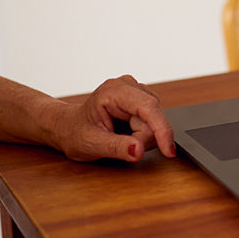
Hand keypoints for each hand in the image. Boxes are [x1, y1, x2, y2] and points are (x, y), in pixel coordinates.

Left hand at [50, 75, 175, 162]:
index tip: (168, 151)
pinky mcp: (142, 100)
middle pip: (154, 117)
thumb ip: (116, 148)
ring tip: (119, 137)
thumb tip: (139, 150)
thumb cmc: (76, 133)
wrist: (69, 127)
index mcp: (114, 91)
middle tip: (119, 146)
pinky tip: (127, 133)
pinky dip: (143, 133)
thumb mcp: (92, 144)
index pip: (148, 108)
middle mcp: (128, 86)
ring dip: (143, 136)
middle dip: (142, 138)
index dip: (161, 130)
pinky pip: (154, 121)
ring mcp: (137, 91)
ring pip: (156, 120)